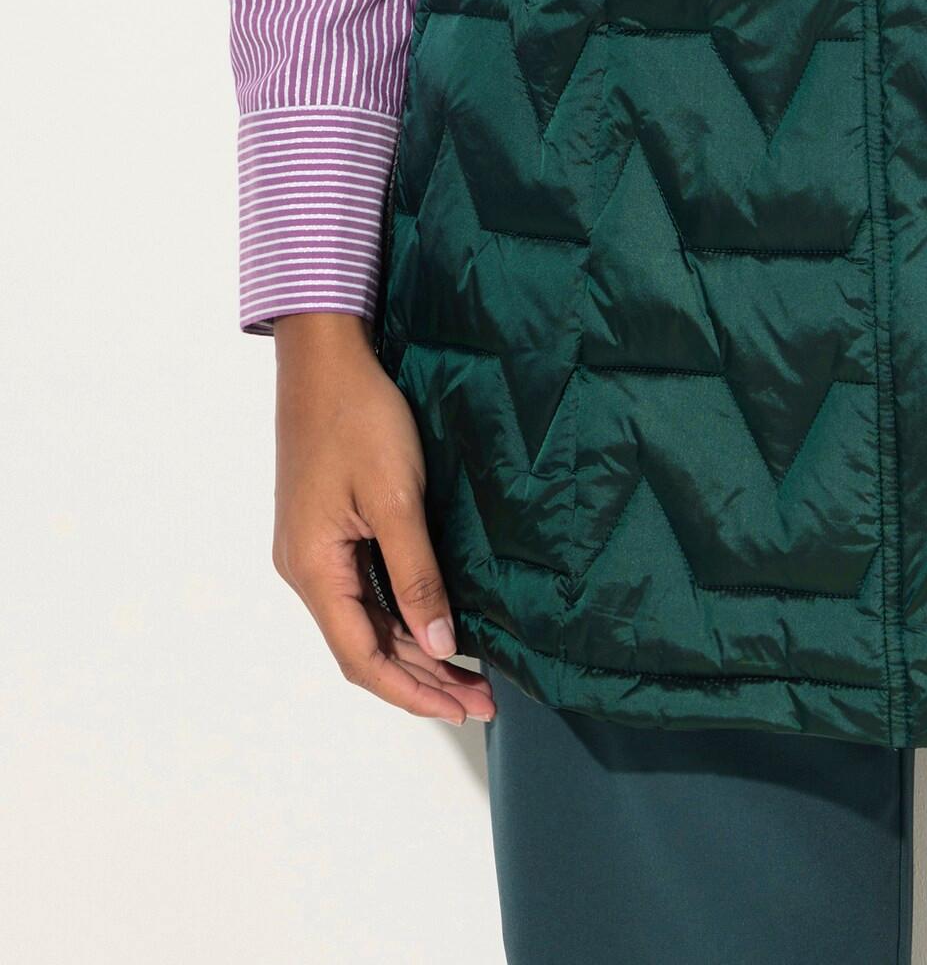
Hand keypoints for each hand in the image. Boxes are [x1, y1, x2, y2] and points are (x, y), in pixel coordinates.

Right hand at [271, 312, 495, 724]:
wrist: (325, 356)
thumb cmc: (358, 416)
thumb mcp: (395, 496)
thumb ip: (416, 573)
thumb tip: (441, 642)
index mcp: (313, 569)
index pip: (362, 659)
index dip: (414, 691)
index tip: (463, 708)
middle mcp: (306, 570)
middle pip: (364, 647)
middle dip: (423, 677)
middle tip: (482, 699)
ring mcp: (314, 549)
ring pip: (365, 621)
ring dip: (415, 648)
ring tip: (469, 672)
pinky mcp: (327, 529)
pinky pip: (364, 590)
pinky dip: (401, 613)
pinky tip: (436, 619)